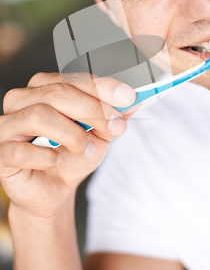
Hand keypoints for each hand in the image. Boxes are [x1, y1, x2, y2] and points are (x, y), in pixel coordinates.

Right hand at [0, 72, 136, 217]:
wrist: (53, 191)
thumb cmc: (73, 155)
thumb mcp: (100, 134)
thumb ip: (114, 115)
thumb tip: (136, 99)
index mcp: (43, 87)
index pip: (72, 78)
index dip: (102, 87)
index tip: (128, 96)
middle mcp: (20, 100)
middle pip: (57, 93)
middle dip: (93, 109)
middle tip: (117, 125)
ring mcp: (6, 126)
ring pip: (39, 115)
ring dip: (72, 133)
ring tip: (87, 148)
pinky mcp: (0, 154)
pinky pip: (20, 149)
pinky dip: (44, 155)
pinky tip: (56, 159)